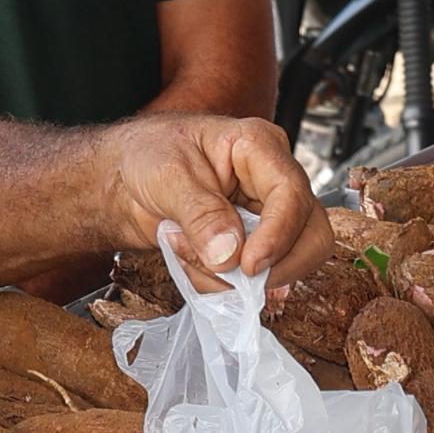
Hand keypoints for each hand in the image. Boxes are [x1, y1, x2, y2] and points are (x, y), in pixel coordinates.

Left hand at [100, 113, 324, 286]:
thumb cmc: (146, 156)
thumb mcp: (168, 175)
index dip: (278, 236)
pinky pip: (256, 278)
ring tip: (189, 256)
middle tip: (226, 275)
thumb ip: (200, 214)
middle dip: (272, 266)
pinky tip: (192, 263)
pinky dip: (224, 285)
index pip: (292, 195)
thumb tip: (229, 254)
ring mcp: (265, 217)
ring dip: (237, 279)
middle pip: (311, 234)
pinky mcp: (251, 245)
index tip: (249, 266)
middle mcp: (271, 182)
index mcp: (258, 147)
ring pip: (287, 264)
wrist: (122, 180)